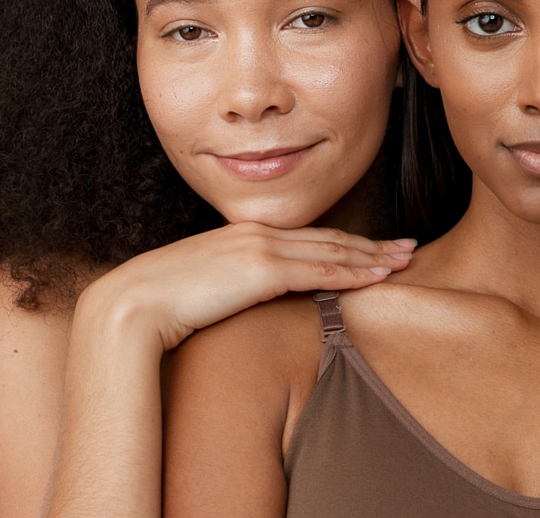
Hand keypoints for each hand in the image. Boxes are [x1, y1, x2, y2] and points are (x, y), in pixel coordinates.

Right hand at [79, 223, 414, 350]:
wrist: (132, 304)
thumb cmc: (161, 302)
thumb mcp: (207, 285)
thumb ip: (234, 282)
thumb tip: (251, 295)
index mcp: (246, 235)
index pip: (309, 237)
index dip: (347, 242)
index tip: (376, 248)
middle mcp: (258, 234)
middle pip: (330, 239)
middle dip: (372, 245)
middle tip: (407, 249)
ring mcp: (261, 249)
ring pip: (332, 252)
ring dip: (372, 258)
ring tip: (403, 262)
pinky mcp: (262, 271)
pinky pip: (319, 272)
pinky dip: (352, 274)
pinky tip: (376, 279)